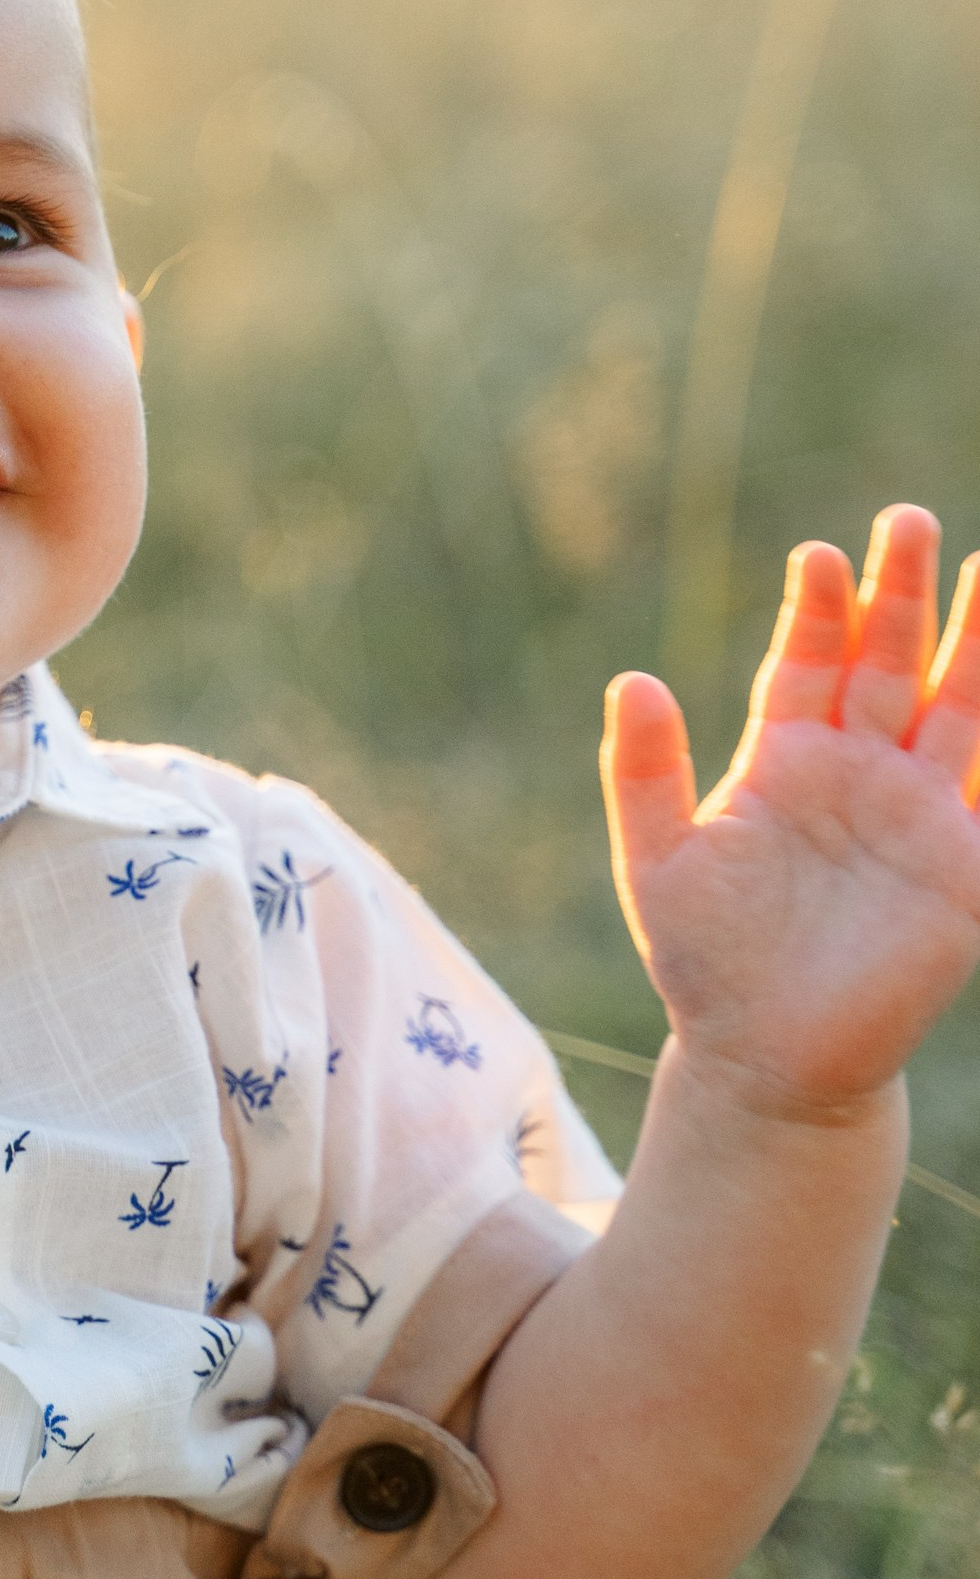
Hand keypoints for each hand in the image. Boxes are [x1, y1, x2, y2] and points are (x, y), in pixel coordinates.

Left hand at [604, 506, 979, 1122]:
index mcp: (784, 760)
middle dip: (899, 595)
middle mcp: (855, 772)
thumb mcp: (659, 860)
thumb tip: (633, 678)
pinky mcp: (961, 865)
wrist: (767, 1058)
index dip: (816, 612)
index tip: (816, 556)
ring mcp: (914, 814)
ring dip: (971, 643)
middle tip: (909, 519)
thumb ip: (644, 772)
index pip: (806, 664)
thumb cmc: (707, 961)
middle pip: (885, 664)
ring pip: (954, 708)